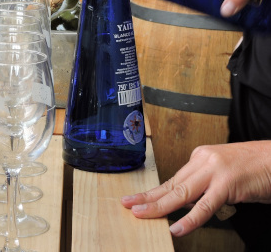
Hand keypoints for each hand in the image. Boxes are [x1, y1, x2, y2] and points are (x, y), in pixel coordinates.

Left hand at [121, 141, 270, 236]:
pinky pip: (204, 206)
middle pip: (171, 184)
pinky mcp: (227, 185)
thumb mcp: (225, 173)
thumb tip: (190, 202)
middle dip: (147, 196)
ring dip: (158, 206)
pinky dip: (189, 219)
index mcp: (201, 157)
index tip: (138, 199)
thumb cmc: (257, 168)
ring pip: (181, 193)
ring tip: (141, 214)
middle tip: (127, 204)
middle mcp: (203, 161)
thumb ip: (207, 184)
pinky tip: (176, 227)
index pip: (173, 179)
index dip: (154, 191)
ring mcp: (214, 172)